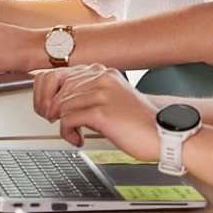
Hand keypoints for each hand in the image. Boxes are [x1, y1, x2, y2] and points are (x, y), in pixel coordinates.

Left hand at [38, 65, 159, 160]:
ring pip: (61, 105)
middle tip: (60, 124)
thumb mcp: (113, 101)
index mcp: (104, 73)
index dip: (49, 93)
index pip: (61, 74)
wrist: (164, 135)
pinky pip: (68, 119)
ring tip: (74, 133)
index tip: (51, 109)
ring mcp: (101, 93)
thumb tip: (62, 103)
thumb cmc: (140, 123)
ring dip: (63, 124)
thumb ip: (90, 96)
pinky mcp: (101, 111)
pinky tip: (78, 139)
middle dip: (52, 109)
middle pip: (58, 89)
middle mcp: (102, 78)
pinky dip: (68, 133)